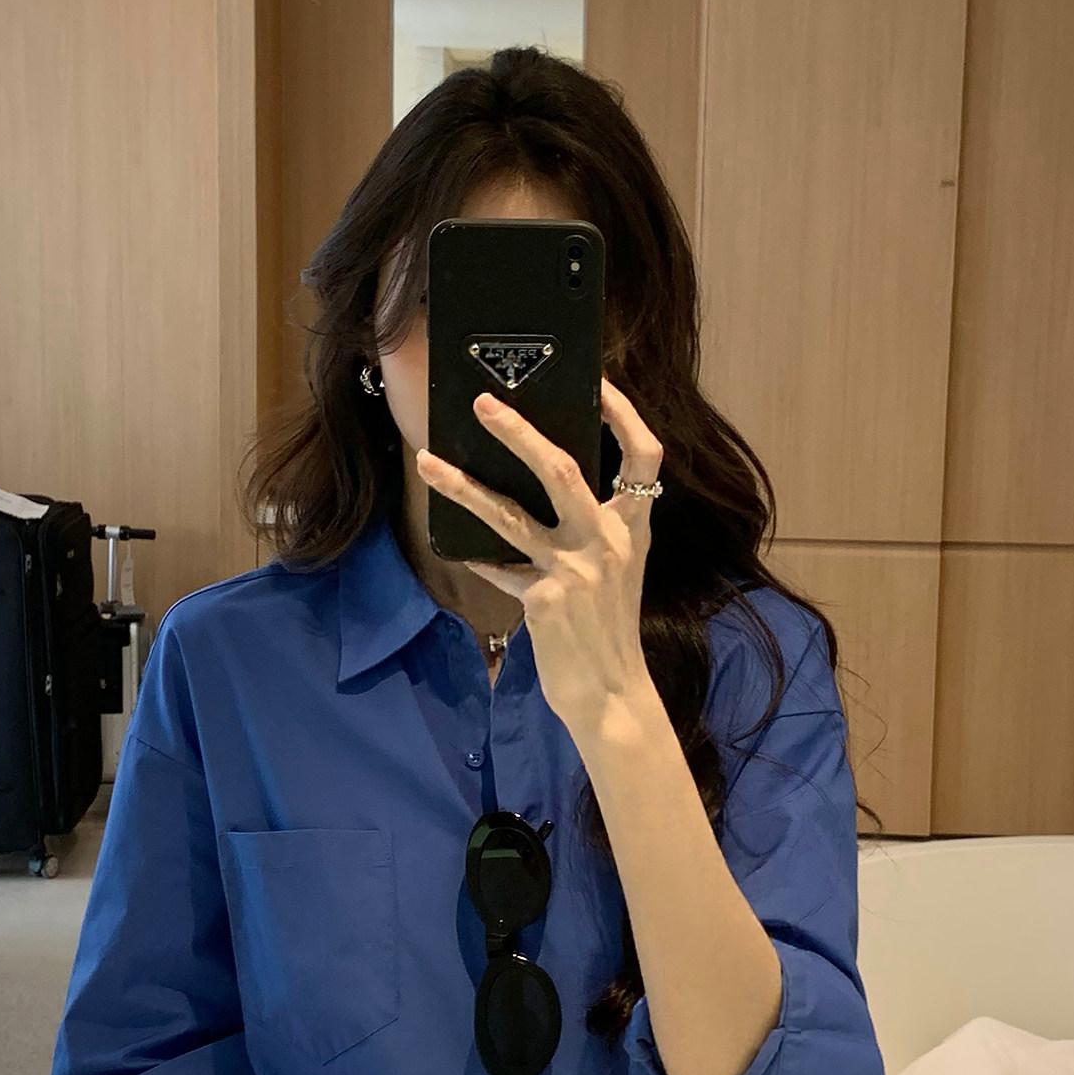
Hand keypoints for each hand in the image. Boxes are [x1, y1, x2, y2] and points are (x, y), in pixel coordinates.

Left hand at [415, 378, 664, 740]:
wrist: (612, 694)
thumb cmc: (608, 630)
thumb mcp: (614, 570)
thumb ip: (589, 531)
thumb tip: (540, 489)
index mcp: (633, 527)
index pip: (644, 457)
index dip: (622, 413)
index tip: (596, 380)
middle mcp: (607, 541)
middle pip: (562, 468)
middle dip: (518, 432)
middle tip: (482, 403)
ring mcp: (574, 569)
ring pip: (509, 515)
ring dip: (464, 485)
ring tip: (429, 461)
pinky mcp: (543, 599)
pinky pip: (498, 565)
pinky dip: (477, 556)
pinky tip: (455, 545)